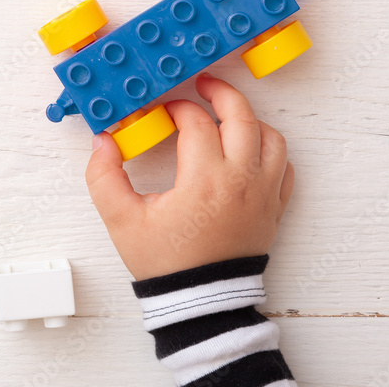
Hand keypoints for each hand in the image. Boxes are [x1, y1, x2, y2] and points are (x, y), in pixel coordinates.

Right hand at [84, 73, 294, 280]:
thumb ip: (104, 175)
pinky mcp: (274, 209)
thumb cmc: (167, 263)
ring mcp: (263, 195)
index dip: (174, 109)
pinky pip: (284, 166)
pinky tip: (246, 148)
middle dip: (221, 92)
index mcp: (205, 180)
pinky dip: (269, 148)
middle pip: (242, 116)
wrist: (202, 304)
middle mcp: (241, 181)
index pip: (196, 122)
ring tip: (225, 114)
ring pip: (271, 137)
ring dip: (248, 119)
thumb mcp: (122, 220)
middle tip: (202, 84)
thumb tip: (103, 141)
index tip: (159, 112)